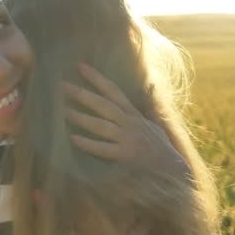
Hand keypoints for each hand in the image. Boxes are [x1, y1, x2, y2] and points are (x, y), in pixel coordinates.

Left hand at [63, 63, 186, 174]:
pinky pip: (103, 148)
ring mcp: (127, 138)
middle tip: (62, 86)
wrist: (172, 168)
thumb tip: (150, 86)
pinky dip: (88, 144)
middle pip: (103, 105)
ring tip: (64, 111)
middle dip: (82, 94)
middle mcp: (129, 123)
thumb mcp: (155, 123)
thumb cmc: (161, 146)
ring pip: (101, 125)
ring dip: (81, 117)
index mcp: (133, 114)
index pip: (113, 91)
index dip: (97, 78)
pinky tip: (74, 139)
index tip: (80, 66)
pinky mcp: (125, 155)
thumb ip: (148, 106)